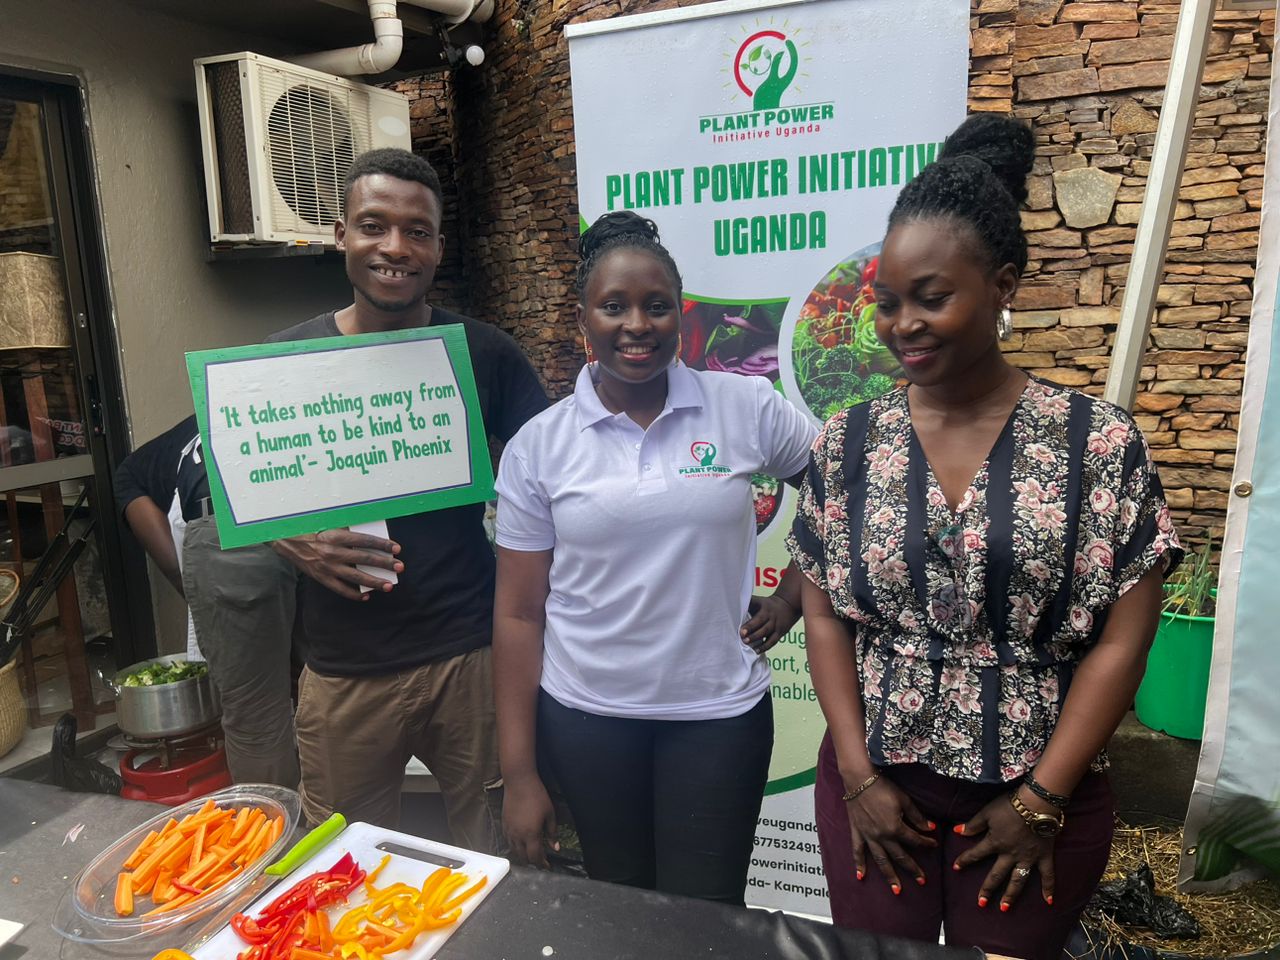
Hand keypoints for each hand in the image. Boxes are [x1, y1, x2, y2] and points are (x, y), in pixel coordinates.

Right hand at [271, 528, 401, 600]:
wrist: (287, 541)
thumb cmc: (311, 530)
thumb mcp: (330, 526)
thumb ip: (348, 531)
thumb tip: (370, 538)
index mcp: (336, 536)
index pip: (365, 541)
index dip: (383, 545)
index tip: (397, 548)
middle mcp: (333, 552)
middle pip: (365, 559)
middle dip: (385, 564)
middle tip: (400, 567)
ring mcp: (327, 567)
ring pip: (356, 577)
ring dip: (374, 582)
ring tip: (389, 585)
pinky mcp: (321, 578)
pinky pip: (341, 589)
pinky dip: (354, 594)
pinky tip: (366, 596)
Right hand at [502, 774, 558, 868]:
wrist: (519, 782)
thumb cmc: (537, 796)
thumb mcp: (550, 814)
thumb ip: (552, 833)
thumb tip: (555, 847)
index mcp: (531, 834)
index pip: (535, 857)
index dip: (542, 864)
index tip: (548, 866)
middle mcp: (518, 835)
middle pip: (523, 857)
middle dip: (533, 862)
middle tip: (541, 860)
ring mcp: (509, 830)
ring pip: (514, 851)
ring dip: (523, 855)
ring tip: (531, 853)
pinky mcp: (504, 824)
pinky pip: (508, 841)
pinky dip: (515, 846)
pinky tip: (521, 843)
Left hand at [741, 594, 798, 654]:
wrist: (788, 605)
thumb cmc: (767, 605)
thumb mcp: (759, 601)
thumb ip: (748, 603)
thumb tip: (732, 604)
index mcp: (764, 608)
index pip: (757, 615)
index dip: (749, 623)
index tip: (741, 628)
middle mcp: (770, 616)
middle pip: (762, 625)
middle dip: (752, 632)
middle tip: (742, 637)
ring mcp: (776, 625)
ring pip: (767, 633)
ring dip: (757, 640)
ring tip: (747, 645)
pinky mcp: (780, 633)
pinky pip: (773, 641)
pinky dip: (765, 647)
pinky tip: (757, 651)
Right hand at [844, 776, 937, 892]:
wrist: (859, 779)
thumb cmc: (883, 787)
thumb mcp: (904, 800)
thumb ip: (917, 816)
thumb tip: (930, 828)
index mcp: (895, 828)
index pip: (915, 840)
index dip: (926, 843)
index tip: (934, 845)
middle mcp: (882, 836)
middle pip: (900, 856)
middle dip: (913, 869)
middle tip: (923, 881)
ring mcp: (869, 836)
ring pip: (881, 860)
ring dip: (890, 876)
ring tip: (897, 890)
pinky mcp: (857, 832)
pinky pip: (858, 851)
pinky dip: (858, 864)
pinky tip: (861, 876)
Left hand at [953, 788, 1056, 910]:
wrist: (1036, 803)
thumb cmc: (1010, 805)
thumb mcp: (987, 812)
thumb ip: (973, 824)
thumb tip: (957, 832)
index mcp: (995, 843)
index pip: (976, 854)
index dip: (964, 860)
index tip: (955, 868)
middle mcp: (1010, 854)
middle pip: (996, 875)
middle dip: (987, 889)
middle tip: (981, 903)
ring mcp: (1028, 858)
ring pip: (1018, 880)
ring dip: (1011, 895)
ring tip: (1004, 908)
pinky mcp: (1044, 856)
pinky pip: (1048, 875)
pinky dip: (1049, 888)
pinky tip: (1048, 901)